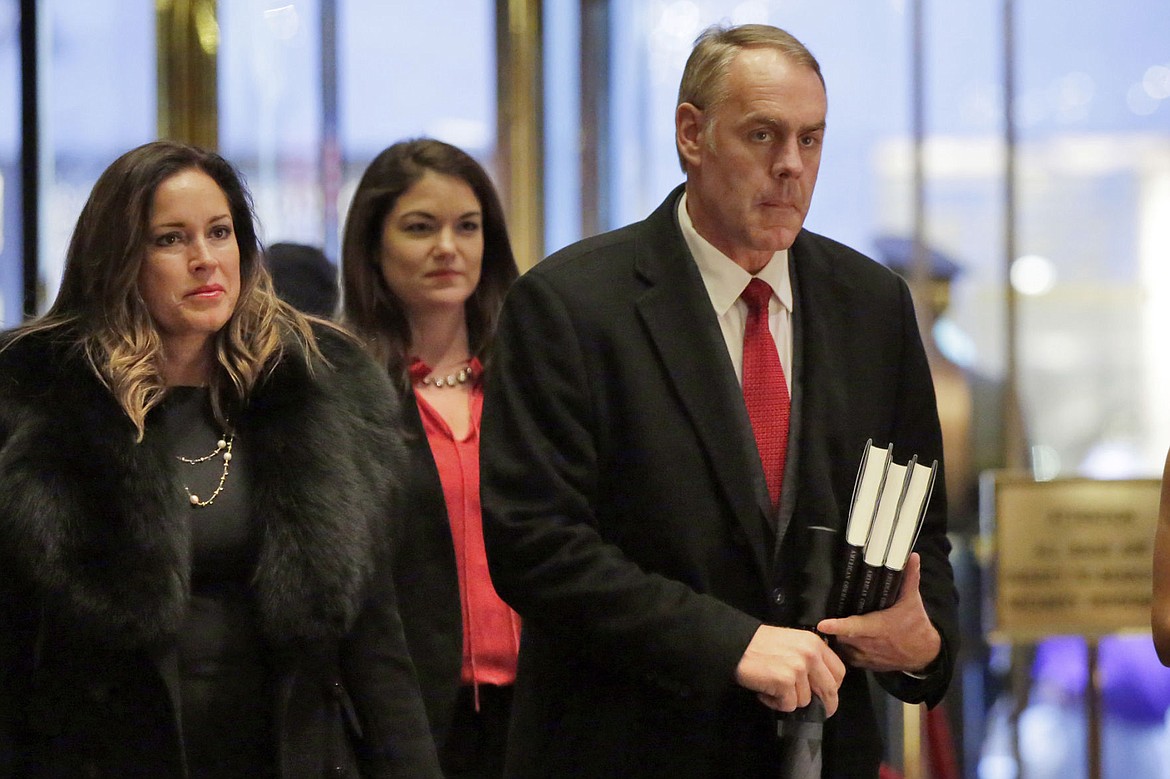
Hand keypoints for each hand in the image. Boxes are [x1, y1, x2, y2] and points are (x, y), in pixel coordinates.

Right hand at [734, 624, 845, 715]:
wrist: (736, 644)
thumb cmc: (760, 644)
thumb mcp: (793, 642)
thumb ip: (810, 658)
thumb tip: (820, 685)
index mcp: (815, 643)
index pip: (839, 671)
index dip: (834, 687)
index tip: (827, 696)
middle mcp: (810, 654)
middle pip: (829, 689)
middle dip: (825, 705)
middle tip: (819, 712)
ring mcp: (798, 668)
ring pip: (806, 700)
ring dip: (789, 700)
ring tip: (773, 689)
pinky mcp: (785, 682)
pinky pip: (789, 705)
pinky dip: (776, 703)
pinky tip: (765, 693)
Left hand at [816, 553, 940, 672]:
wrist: (925, 654)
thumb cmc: (916, 625)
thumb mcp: (913, 601)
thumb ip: (909, 578)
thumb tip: (913, 556)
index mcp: (879, 627)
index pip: (855, 627)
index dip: (838, 626)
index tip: (822, 624)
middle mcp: (870, 643)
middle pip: (842, 636)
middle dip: (832, 629)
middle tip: (821, 616)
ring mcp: (867, 656)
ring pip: (842, 648)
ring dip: (834, 639)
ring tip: (826, 627)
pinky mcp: (865, 664)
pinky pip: (846, 657)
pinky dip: (840, 650)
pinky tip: (835, 639)